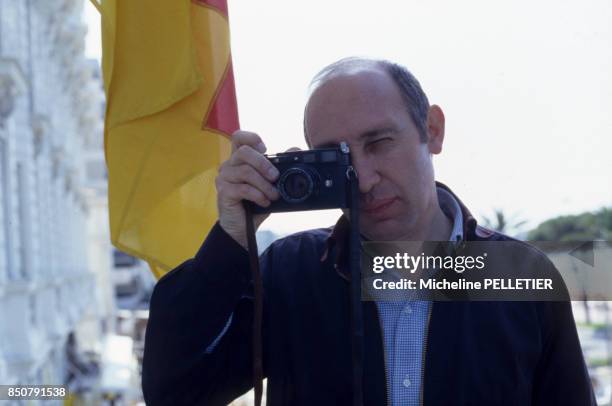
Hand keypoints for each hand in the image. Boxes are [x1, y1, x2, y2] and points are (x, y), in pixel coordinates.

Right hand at [215, 131, 279, 247]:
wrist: (243, 227)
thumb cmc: (255, 203)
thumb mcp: (271, 184)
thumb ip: (280, 166)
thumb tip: (295, 149)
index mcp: (239, 160)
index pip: (239, 137)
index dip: (251, 138)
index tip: (265, 148)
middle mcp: (229, 166)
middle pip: (244, 152)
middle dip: (264, 164)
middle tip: (275, 177)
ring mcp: (224, 178)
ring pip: (245, 171)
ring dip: (264, 185)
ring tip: (273, 196)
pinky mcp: (224, 191)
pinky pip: (243, 188)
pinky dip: (258, 195)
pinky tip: (264, 202)